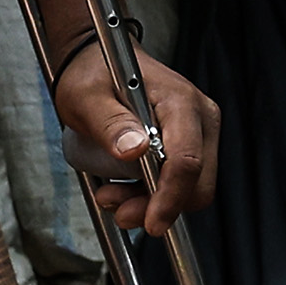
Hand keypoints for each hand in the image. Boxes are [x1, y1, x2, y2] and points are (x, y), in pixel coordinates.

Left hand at [55, 42, 219, 237]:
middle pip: (197, 182)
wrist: (99, 63)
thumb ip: (109, 123)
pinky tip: (125, 187)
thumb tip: (134, 150)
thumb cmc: (94, 74)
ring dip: (152, 202)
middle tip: (118, 207)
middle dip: (159, 204)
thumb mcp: (86, 97)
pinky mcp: (189, 146)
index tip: (151, 222)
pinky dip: (154, 195)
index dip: (170, 196)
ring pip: (190, 189)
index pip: (187, 158)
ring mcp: (198, 132)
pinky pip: (181, 183)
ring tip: (112, 195)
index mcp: (179, 100)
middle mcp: (199, 117)